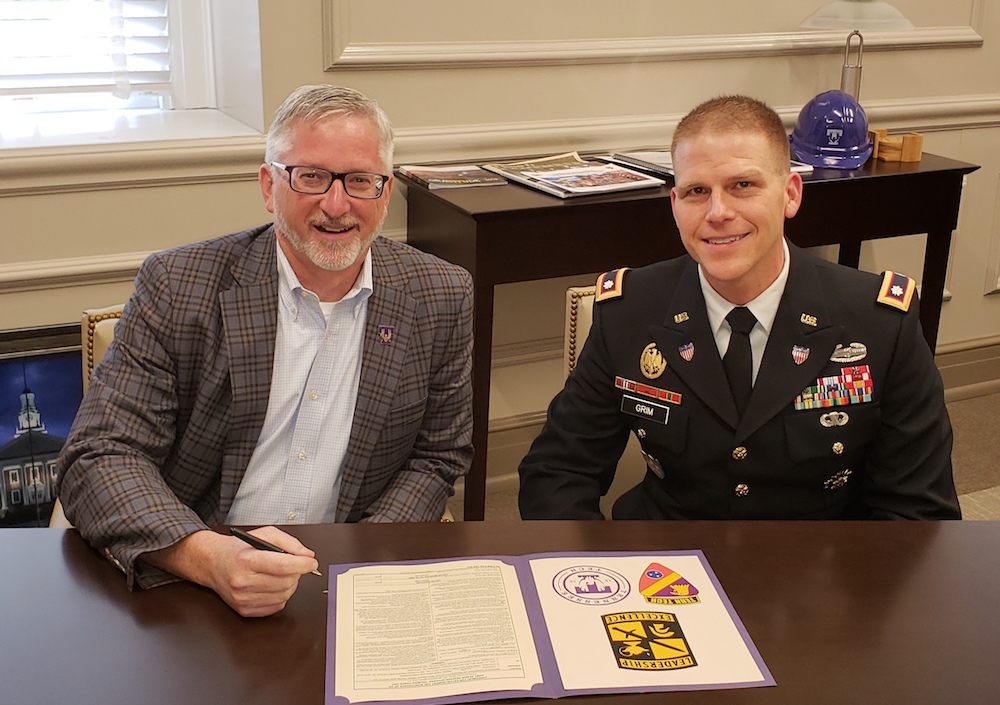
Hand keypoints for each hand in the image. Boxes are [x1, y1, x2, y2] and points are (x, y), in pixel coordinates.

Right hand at [146, 527, 319, 616]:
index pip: (282, 566)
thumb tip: (307, 555)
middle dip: (297, 573)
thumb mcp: (264, 534)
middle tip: (295, 566)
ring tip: (281, 574)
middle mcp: (243, 581)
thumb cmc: (239, 549)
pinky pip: (275, 606)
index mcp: (247, 560)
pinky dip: (281, 596)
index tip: (311, 563)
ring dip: (290, 585)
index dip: (302, 565)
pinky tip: (273, 585)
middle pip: (285, 582)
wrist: (213, 564)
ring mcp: (243, 598)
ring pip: (283, 596)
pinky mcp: (245, 610)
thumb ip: (289, 543)